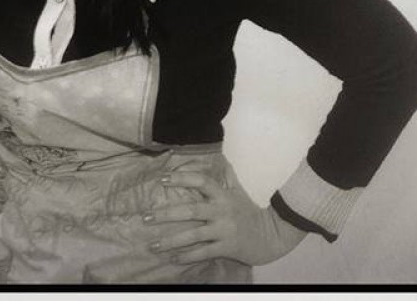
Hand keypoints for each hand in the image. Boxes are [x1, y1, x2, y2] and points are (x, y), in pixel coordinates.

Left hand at [143, 164, 307, 265]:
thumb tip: (217, 158)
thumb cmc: (249, 212)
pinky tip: (172, 259)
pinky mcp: (226, 247)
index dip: (182, 178)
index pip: (201, 182)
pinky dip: (187, 256)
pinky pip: (203, 252)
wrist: (271, 235)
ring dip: (171, 241)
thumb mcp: (238, 192)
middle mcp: (222, 211)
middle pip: (191, 210)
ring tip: (153, 245)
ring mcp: (223, 230)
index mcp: (223, 195)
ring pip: (193, 235)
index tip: (162, 179)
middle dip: (166, 214)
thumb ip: (225, 177)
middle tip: (146, 217)